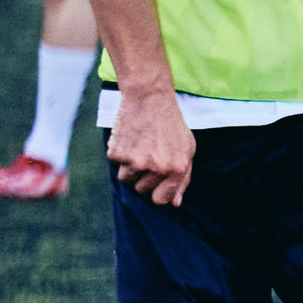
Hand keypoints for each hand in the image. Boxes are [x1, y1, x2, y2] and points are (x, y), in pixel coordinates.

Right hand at [109, 87, 195, 206]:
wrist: (149, 99)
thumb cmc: (171, 125)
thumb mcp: (187, 150)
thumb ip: (182, 178)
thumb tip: (175, 203)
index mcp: (176, 169)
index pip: (160, 199)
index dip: (157, 192)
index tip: (156, 184)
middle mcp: (157, 168)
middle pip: (142, 189)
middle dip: (144, 176)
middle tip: (150, 154)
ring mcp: (135, 161)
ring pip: (126, 178)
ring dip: (130, 166)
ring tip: (140, 145)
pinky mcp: (118, 153)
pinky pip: (115, 164)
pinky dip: (120, 153)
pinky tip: (130, 138)